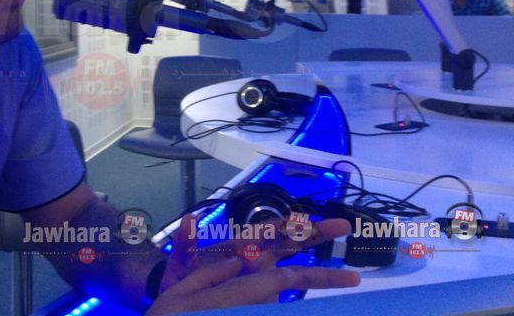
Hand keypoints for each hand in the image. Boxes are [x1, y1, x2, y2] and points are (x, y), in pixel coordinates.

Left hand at [146, 214, 359, 313]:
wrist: (177, 308)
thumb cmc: (180, 281)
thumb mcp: (181, 264)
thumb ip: (186, 244)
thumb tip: (189, 220)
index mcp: (240, 246)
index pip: (271, 231)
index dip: (292, 224)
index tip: (314, 220)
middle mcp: (255, 261)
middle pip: (291, 246)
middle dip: (317, 236)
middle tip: (346, 227)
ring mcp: (260, 282)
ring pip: (295, 276)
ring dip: (321, 275)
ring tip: (351, 277)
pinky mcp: (260, 300)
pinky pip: (282, 296)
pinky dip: (300, 296)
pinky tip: (323, 302)